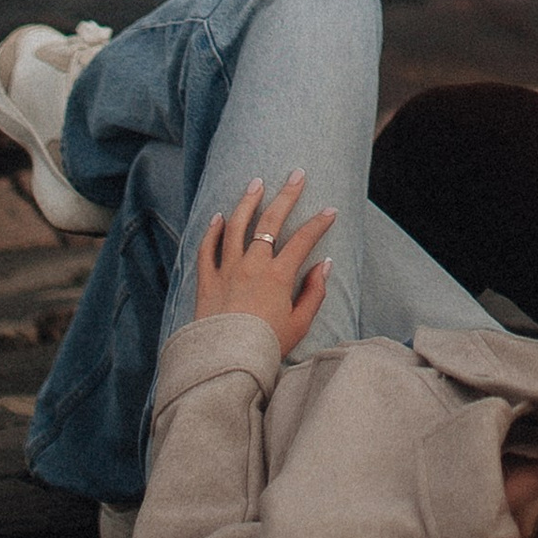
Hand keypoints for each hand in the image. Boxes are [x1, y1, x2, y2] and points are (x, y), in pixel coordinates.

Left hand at [193, 173, 334, 355]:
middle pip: (270, 222)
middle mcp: (251, 266)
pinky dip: (213, 230)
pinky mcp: (206, 281)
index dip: (318, 223)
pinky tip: (219, 217)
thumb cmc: (265, 346)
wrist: (225, 363)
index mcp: (277, 276)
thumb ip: (314, 293)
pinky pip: (207, 249)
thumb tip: (324, 265)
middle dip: (286, 195)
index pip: (303, 241)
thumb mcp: (299, 324)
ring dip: (247, 201)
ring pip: (236, 226)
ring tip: (256, 182)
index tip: (330, 210)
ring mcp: (226, 270)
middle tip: (296, 174)